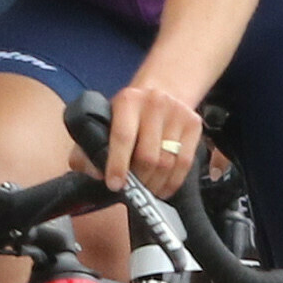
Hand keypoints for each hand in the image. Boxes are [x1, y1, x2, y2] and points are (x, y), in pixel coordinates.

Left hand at [98, 81, 206, 197]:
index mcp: (128, 100)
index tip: (114, 185)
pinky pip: (185, 163)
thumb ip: (89, 148)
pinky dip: (172, 182)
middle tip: (132, 189)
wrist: (160, 92)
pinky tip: (162, 188)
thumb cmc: (126, 116)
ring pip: (168, 162)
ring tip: (146, 190)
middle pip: (149, 155)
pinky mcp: (193, 123)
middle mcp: (155, 102)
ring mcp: (178, 112)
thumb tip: (96, 174)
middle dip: (139, 179)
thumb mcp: (103, 122)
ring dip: (155, 184)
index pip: (123, 137)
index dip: (117, 164)